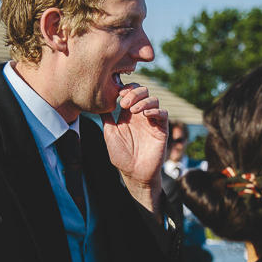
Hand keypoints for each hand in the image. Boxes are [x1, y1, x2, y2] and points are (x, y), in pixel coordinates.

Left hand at [103, 83, 167, 212]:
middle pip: (143, 92)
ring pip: (154, 100)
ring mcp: (152, 121)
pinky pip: (163, 114)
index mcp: (128, 114)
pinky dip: (155, 111)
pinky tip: (145, 115)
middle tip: (124, 103)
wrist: (134, 173)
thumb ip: (106, 118)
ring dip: (143, 101)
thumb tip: (98, 102)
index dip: (126, 89)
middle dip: (134, 93)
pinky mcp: (161, 129)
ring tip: (134, 110)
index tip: (118, 94)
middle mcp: (141, 115)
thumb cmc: (121, 155)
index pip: (131, 93)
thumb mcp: (109, 133)